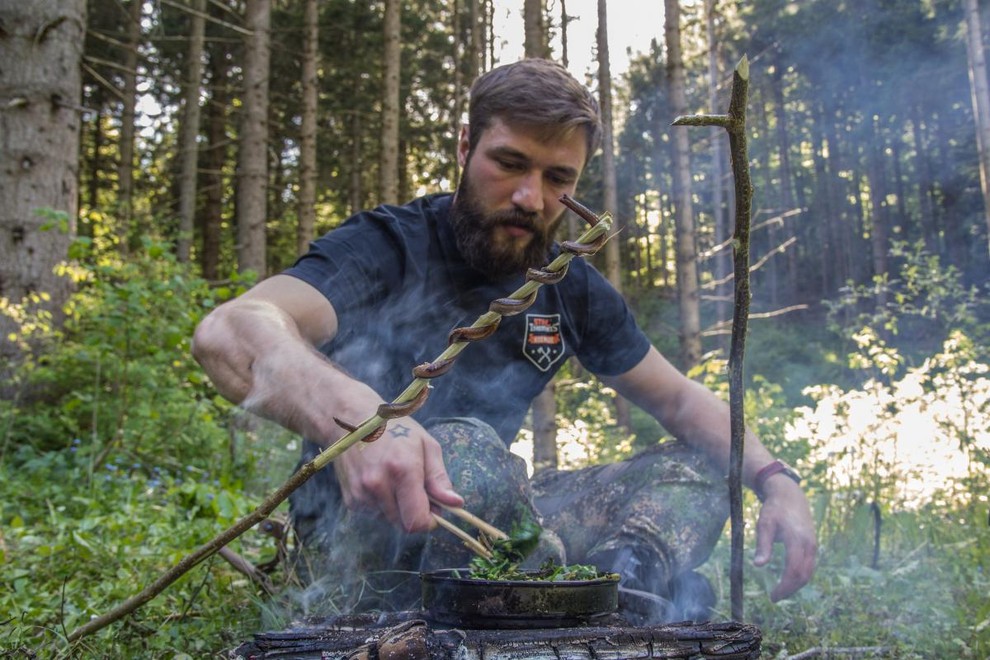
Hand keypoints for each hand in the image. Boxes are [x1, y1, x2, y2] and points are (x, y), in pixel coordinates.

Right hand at [333, 418, 462, 532]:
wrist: (352, 421)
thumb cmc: (395, 429)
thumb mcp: (426, 445)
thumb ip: (440, 478)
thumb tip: (455, 504)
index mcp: (402, 470)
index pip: (417, 521)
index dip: (430, 521)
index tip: (434, 509)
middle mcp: (379, 485)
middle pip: (405, 525)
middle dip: (415, 513)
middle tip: (416, 490)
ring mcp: (361, 494)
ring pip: (390, 520)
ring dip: (398, 508)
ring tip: (395, 480)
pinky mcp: (351, 499)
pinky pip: (375, 514)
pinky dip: (382, 504)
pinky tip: (380, 481)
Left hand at [752, 477, 816, 600]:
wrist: (790, 495)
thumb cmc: (774, 509)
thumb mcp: (764, 524)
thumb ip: (763, 545)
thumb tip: (758, 565)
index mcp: (796, 539)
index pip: (793, 570)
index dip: (784, 587)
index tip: (772, 596)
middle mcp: (808, 544)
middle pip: (803, 575)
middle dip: (790, 589)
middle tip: (774, 597)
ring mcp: (813, 545)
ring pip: (808, 572)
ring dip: (796, 585)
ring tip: (780, 591)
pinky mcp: (812, 545)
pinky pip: (809, 566)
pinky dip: (800, 576)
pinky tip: (788, 580)